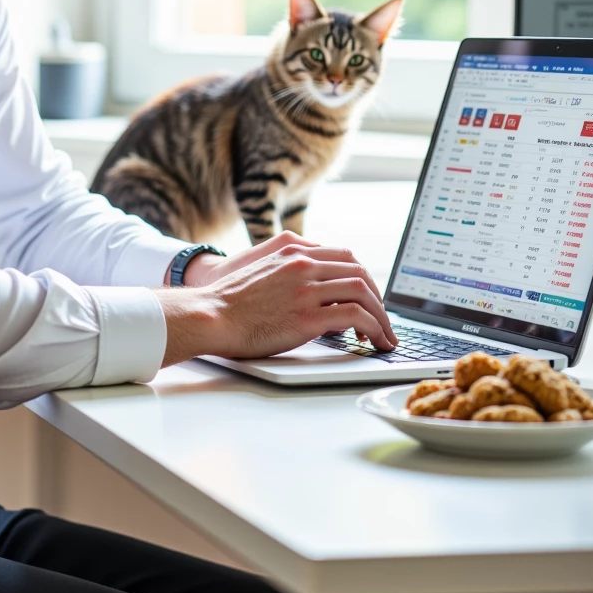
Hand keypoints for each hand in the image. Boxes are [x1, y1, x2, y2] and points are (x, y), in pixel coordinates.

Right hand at [158, 235, 394, 366]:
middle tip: (382, 319)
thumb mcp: (260, 271)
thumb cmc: (228, 303)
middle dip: (378, 298)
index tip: (368, 297)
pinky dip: (373, 328)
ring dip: (381, 316)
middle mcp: (302, 263)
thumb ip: (287, 272)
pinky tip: (373, 341)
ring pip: (363, 292)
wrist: (208, 315)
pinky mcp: (306, 316)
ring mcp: (305, 288)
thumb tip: (310, 289)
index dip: (363, 278)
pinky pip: (355, 316)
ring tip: (384, 336)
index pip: (344, 256)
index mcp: (291, 251)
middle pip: (359, 271)